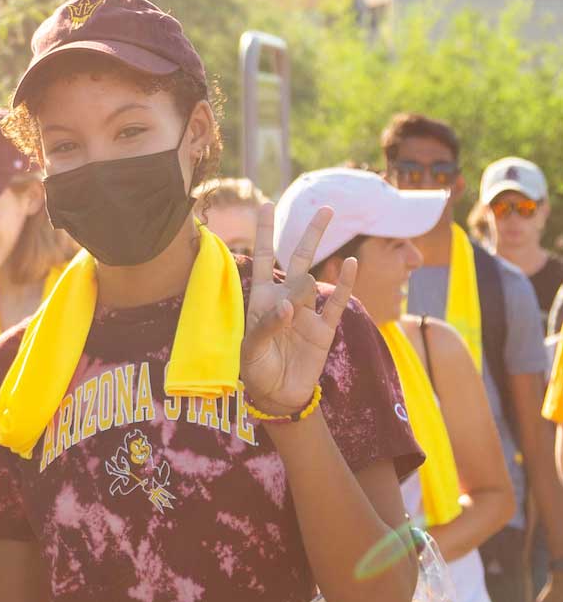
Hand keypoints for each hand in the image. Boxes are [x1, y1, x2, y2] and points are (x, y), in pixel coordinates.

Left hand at [241, 204, 354, 417]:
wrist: (278, 395)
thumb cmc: (257, 370)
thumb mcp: (251, 350)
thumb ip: (267, 326)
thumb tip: (289, 305)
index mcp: (262, 299)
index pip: (262, 260)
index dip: (263, 233)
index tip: (266, 205)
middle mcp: (286, 298)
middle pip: (297, 259)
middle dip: (309, 234)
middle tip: (324, 208)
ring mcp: (307, 312)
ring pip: (315, 277)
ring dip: (315, 263)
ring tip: (317, 250)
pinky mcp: (325, 329)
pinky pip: (336, 303)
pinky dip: (344, 284)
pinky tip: (350, 264)